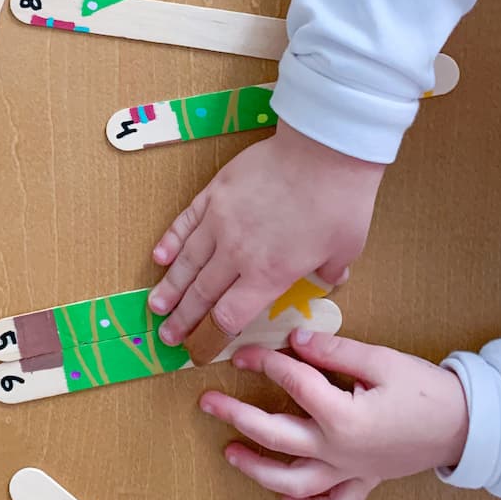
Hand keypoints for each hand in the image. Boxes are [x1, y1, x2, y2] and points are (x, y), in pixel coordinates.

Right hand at [149, 121, 384, 345]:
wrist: (323, 149)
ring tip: (156, 305)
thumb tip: (327, 278)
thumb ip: (328, 272)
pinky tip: (158, 257)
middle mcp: (237, 253)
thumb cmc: (339, 201)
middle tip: (168, 336)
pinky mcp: (214, 192)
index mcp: (268, 275)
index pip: (229, 316)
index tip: (201, 350)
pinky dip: (170, 241)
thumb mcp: (344, 250)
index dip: (211, 337)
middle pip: (201, 294)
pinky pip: (185, 222)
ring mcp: (220, 220)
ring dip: (169, 286)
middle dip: (182, 320)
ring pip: (186, 261)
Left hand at [199, 329, 468, 499]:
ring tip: (229, 452)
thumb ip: (333, 351)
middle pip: (275, 436)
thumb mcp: (380, 360)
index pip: (291, 383)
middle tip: (206, 401)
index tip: (244, 350)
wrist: (467, 424)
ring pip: (293, 481)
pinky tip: (285, 499)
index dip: (265, 361)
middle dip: (236, 416)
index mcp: (343, 417)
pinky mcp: (364, 482)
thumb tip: (294, 340)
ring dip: (258, 469)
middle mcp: (339, 452)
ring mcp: (350, 472)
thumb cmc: (426, 389)